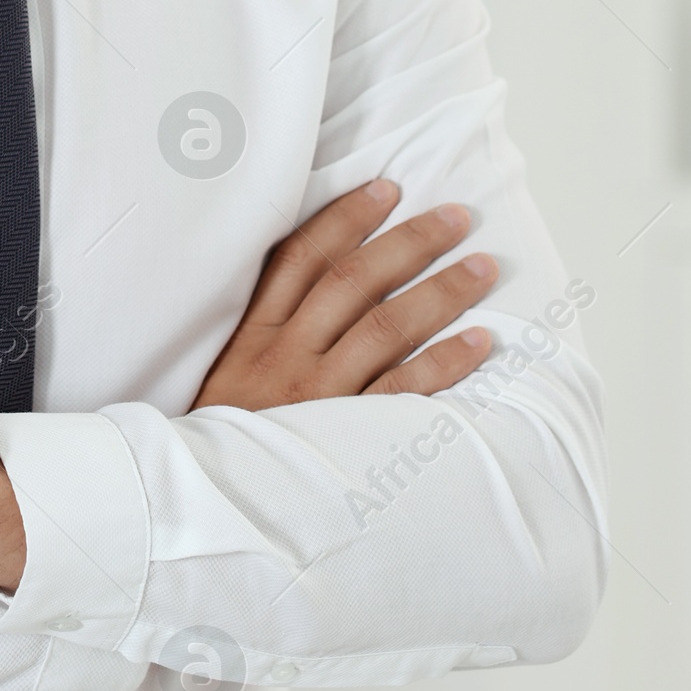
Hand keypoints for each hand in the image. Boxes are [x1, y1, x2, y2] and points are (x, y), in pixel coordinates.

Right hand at [194, 178, 496, 411]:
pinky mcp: (346, 436)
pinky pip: (405, 392)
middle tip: (455, 217)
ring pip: (386, 327)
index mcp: (251, 332)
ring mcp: (318, 394)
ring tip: (482, 268)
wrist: (208, 502)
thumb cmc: (220, 434)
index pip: (302, 257)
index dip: (347, 217)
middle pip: (354, 281)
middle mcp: (285, 354)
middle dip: (409, 242)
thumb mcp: (219, 369)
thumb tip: (311, 275)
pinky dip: (445, 362)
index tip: (387, 189)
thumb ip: (259, 326)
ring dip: (440, 293)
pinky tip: (479, 341)